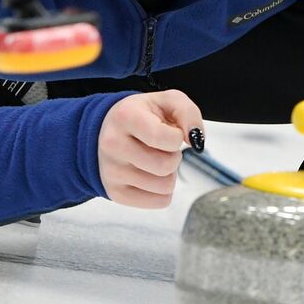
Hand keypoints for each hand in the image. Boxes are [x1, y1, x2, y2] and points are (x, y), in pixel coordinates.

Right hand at [98, 90, 202, 208]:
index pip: (166, 139)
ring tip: (157, 160)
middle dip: (174, 157)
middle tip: (164, 148)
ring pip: (164, 187)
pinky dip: (164, 190)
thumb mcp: (167, 101)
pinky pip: (160, 202)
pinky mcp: (116, 193)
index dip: (178, 138)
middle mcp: (113, 144)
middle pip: (165, 166)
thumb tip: (196, 141)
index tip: (170, 132)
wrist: (107, 129)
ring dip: (170, 174)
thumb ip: (188, 113)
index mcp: (125, 117)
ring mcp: (111, 172)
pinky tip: (151, 175)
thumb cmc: (143, 115)